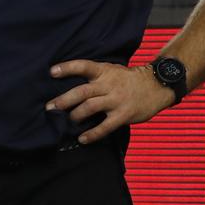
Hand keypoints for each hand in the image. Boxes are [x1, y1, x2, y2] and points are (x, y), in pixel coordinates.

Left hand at [46, 61, 174, 144]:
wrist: (156, 86)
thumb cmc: (128, 79)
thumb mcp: (112, 70)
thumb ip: (95, 76)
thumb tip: (70, 85)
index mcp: (104, 71)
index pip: (83, 66)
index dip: (67, 68)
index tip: (51, 72)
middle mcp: (109, 84)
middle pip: (82, 91)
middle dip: (64, 100)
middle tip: (49, 107)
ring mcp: (116, 100)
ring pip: (90, 107)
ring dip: (76, 115)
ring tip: (67, 121)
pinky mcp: (123, 115)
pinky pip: (105, 126)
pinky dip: (92, 134)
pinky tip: (82, 139)